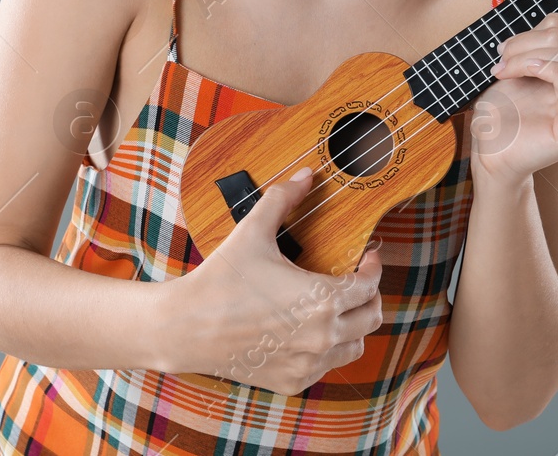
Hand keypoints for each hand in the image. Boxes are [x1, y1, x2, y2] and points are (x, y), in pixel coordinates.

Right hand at [161, 166, 384, 394]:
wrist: (184, 328)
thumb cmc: (220, 279)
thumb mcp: (252, 231)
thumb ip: (283, 199)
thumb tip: (307, 176)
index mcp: (321, 299)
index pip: (369, 286)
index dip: (374, 268)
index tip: (368, 257)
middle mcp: (322, 336)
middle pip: (371, 318)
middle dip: (370, 296)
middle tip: (358, 282)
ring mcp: (308, 364)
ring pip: (354, 347)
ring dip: (353, 326)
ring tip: (338, 308)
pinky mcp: (292, 382)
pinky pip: (326, 367)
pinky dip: (327, 349)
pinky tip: (310, 331)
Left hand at [471, 13, 557, 184]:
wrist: (492, 151)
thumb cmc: (503, 111)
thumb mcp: (519, 67)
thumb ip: (537, 44)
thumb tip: (546, 22)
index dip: (531, 31)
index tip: (503, 50)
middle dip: (524, 44)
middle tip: (499, 62)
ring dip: (527, 57)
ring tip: (503, 71)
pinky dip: (549, 71)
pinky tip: (526, 73)